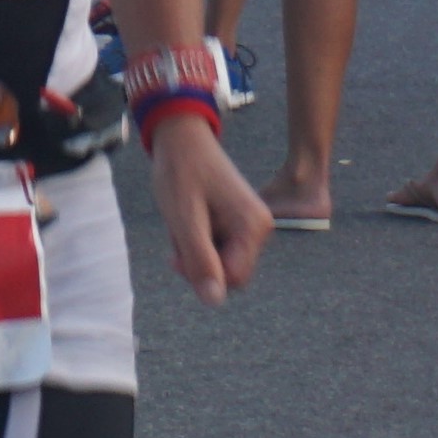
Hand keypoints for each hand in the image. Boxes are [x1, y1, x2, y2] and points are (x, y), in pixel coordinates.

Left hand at [147, 116, 270, 305]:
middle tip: (177, 236)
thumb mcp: (184, 219)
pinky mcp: (238, 223)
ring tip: (181, 221)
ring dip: (194, 250)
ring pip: (219, 262)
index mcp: (254, 226)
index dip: (203, 275)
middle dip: (198, 263)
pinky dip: (196, 240)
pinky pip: (216, 248)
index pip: (234, 279)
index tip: (178, 255)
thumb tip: (214, 299)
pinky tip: (187, 219)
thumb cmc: (181, 172)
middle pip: (228, 274)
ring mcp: (250, 225)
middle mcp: (260, 228)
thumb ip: (200, 260)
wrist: (181, 138)